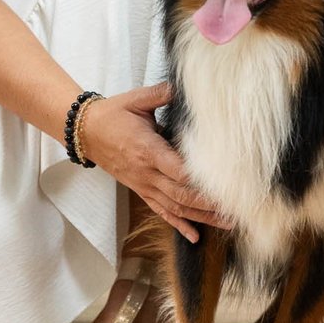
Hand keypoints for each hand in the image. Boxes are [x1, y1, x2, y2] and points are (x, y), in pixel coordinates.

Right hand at [79, 82, 227, 242]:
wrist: (87, 132)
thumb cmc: (113, 114)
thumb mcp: (137, 99)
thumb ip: (162, 94)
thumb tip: (184, 85)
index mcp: (148, 149)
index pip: (177, 169)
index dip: (200, 179)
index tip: (224, 184)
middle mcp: (146, 172)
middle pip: (182, 194)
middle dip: (209, 204)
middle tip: (236, 209)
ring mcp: (143, 185)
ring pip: (176, 207)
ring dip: (202, 217)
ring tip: (228, 224)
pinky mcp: (141, 191)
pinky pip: (161, 211)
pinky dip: (179, 225)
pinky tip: (196, 236)